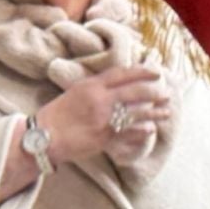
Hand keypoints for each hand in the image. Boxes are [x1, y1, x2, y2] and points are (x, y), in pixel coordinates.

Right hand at [39, 66, 171, 165]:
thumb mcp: (74, 93)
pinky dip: (141, 131)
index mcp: (91, 85)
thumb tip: (114, 86)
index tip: (156, 71)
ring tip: (166, 111)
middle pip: (133, 91)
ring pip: (135, 113)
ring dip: (153, 112)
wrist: (43, 136)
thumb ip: (95, 88)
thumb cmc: (57, 115)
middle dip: (153, 91)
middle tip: (166, 92)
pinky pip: (128, 132)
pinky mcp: (104, 137)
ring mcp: (103, 118)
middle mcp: (99, 99)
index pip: (122, 74)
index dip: (142, 71)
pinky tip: (151, 130)